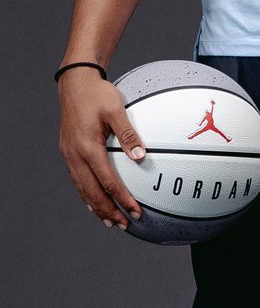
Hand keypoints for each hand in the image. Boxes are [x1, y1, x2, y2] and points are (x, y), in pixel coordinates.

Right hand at [59, 73, 144, 228]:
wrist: (74, 82)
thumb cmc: (97, 93)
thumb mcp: (116, 109)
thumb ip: (128, 133)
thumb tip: (141, 156)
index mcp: (87, 147)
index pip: (107, 181)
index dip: (122, 198)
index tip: (136, 211)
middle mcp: (75, 154)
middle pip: (91, 192)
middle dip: (108, 211)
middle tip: (124, 225)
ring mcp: (69, 154)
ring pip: (82, 188)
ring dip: (96, 207)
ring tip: (110, 221)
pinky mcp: (69, 151)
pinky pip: (78, 179)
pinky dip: (87, 194)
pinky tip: (94, 202)